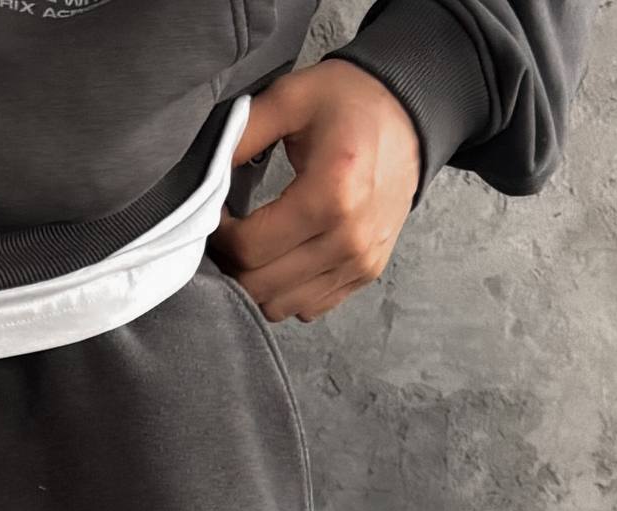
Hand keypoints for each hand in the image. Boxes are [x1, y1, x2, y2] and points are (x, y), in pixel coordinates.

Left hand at [212, 62, 420, 321]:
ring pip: (280, 305)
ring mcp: (360, 261)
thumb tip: (205, 172)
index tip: (213, 216)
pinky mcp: (366, 273)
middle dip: (231, 263)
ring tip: (252, 246)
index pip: (250, 247)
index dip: (218, 237)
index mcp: (332, 194)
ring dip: (255, 283)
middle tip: (226, 234)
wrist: (411, 114)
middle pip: (260, 285)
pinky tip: (281, 257)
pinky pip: (307, 307)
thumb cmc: (351, 102)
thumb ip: (242, 132)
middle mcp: (349, 238)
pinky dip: (285, 291)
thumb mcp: (291, 97)